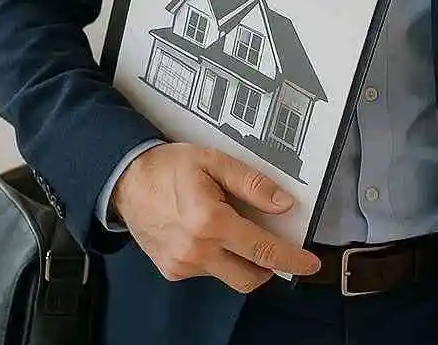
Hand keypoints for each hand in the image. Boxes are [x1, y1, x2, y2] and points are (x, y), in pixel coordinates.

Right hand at [110, 142, 320, 291]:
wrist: (127, 181)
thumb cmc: (171, 167)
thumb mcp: (215, 161)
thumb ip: (252, 183)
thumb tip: (283, 203)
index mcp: (211, 222)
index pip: (262, 249)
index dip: (291, 258)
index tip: (310, 263)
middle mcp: (197, 251)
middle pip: (250, 276)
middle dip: (269, 265)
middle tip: (274, 243)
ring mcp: (183, 265)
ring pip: (229, 276)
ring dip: (242, 259)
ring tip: (233, 226)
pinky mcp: (173, 272)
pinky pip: (208, 272)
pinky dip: (219, 257)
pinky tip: (210, 232)